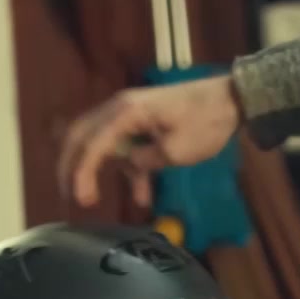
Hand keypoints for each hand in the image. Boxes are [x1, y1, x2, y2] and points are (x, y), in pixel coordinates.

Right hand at [56, 76, 243, 207]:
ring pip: (103, 143)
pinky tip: (142, 197)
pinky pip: (126, 146)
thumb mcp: (177, 151)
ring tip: (93, 199)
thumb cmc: (206, 122)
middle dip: (72, 166)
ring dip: (100, 171)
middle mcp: (120, 109)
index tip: (80, 199)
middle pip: (83, 136)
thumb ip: (146, 161)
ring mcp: (131, 114)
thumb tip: (131, 166)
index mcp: (126, 113)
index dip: (81, 173)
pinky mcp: (143, 122)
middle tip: (68, 194)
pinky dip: (129, 170)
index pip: (92, 144)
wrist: (231, 99)